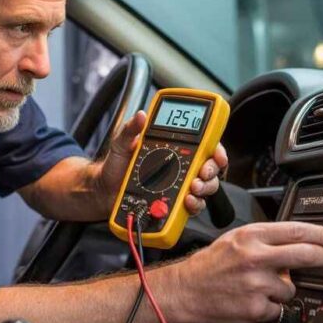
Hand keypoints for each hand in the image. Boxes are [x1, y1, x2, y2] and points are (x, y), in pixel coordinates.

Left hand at [98, 111, 228, 215]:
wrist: (105, 189)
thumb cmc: (117, 164)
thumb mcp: (122, 143)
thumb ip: (131, 129)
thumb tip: (141, 116)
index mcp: (175, 149)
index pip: (204, 146)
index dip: (216, 149)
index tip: (217, 154)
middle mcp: (182, 167)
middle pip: (210, 168)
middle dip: (211, 171)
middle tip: (202, 173)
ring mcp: (179, 186)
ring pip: (205, 188)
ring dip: (205, 188)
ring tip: (193, 188)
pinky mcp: (174, 203)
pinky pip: (192, 206)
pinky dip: (194, 205)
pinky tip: (186, 201)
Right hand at [174, 222, 322, 322]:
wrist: (187, 290)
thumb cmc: (211, 264)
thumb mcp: (236, 239)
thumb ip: (266, 239)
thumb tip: (299, 241)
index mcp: (251, 236)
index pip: (297, 231)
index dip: (322, 235)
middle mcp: (255, 257)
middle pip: (306, 255)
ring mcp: (257, 284)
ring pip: (291, 287)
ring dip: (282, 289)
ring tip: (259, 286)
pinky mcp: (256, 308)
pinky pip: (277, 308)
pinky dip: (269, 306)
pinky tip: (252, 299)